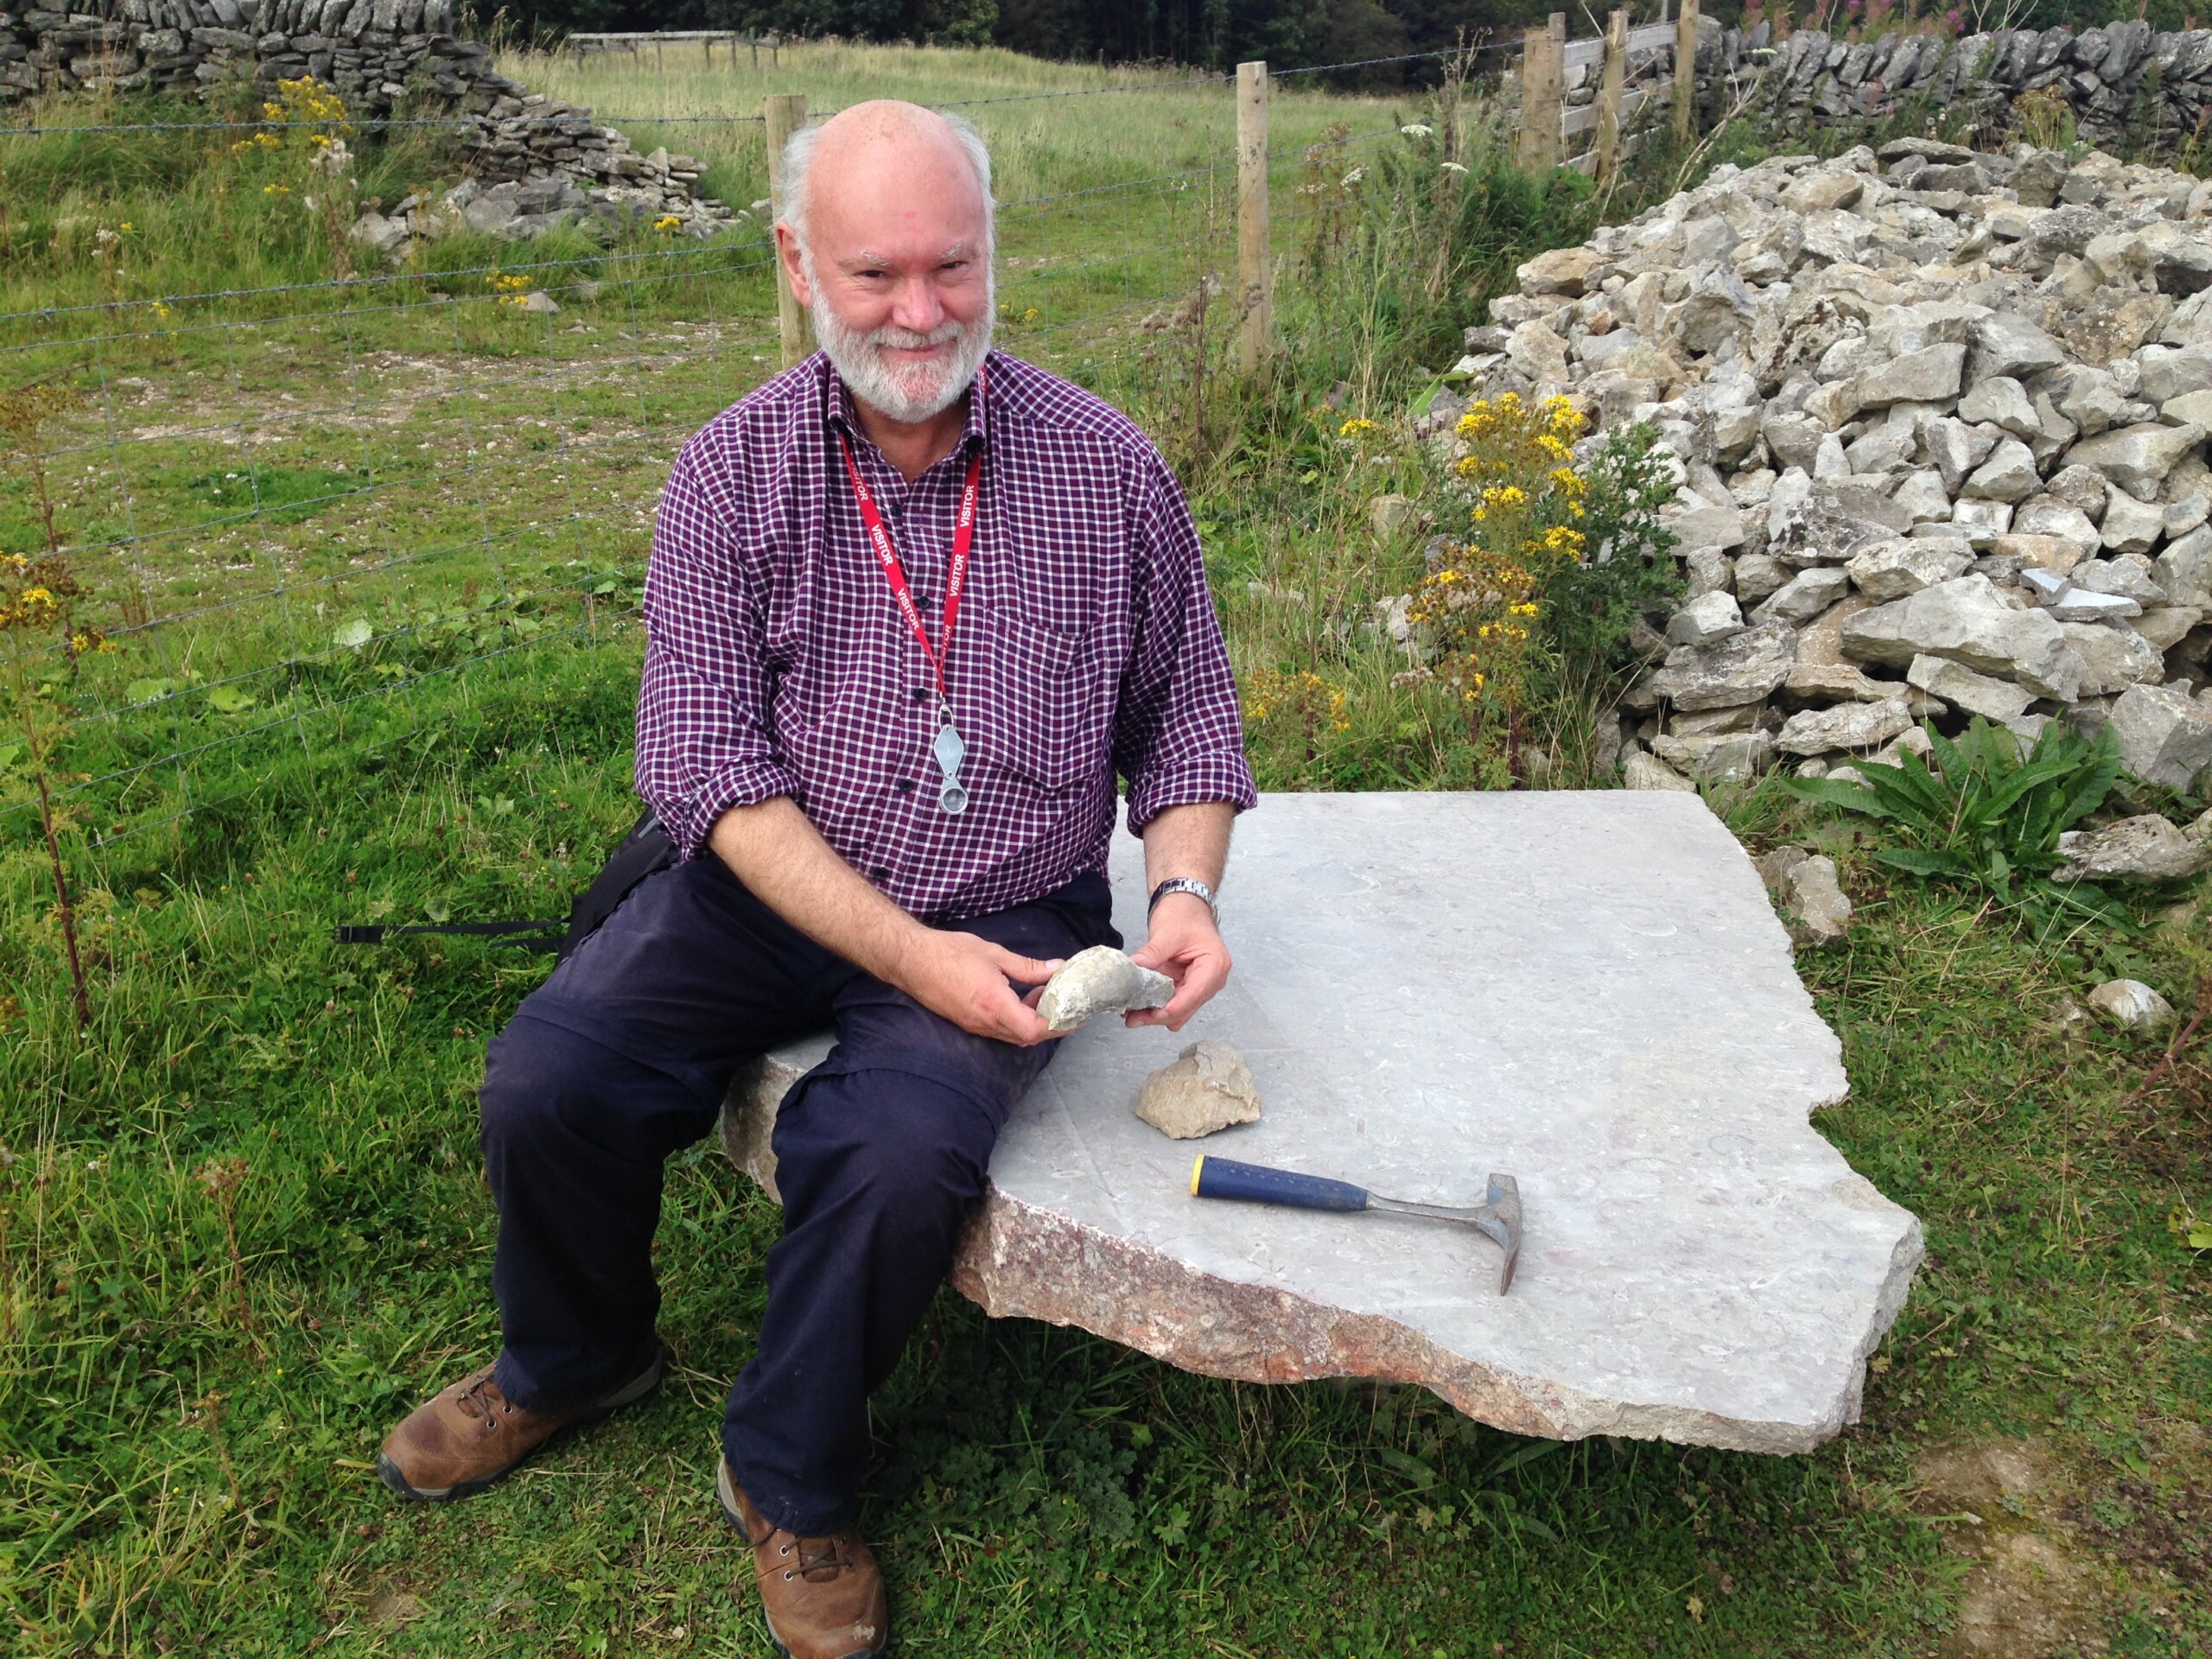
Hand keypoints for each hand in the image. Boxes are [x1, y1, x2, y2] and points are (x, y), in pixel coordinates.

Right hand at [897, 928, 1065, 1046]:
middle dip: (1050, 1024)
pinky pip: (998, 1030)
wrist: (912, 960)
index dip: (1057, 1025)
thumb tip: (1057, 968)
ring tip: (1042, 997)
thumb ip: (1029, 967)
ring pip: (1012, 1035)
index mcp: (995, 1004)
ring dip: (1032, 1022)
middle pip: (1027, 1037)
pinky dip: (1015, 1020)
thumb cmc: (951, 952)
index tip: (1074, 1015)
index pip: (1034, 1029)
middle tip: (1065, 1006)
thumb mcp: (995, 955)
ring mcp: (974, 1025)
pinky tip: (1019, 999)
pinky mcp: (967, 1023)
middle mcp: (985, 1022)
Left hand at [1127, 893, 1230, 1030]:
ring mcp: (1200, 985)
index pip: (1191, 997)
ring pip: (1179, 1012)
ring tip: (1130, 1012)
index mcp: (1214, 966)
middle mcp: (1212, 981)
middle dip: (1158, 1016)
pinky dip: (1156, 1006)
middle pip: (1185, 1010)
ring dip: (1156, 1014)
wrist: (1185, 905)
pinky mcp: (1187, 986)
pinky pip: (1173, 1003)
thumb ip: (1152, 953)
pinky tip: (1138, 1004)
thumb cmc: (1183, 914)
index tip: (1143, 1015)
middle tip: (1130, 1017)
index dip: (1167, 1010)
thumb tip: (1134, 968)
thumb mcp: (1167, 933)